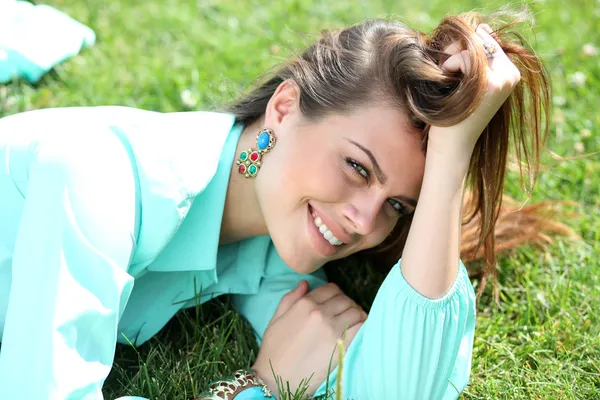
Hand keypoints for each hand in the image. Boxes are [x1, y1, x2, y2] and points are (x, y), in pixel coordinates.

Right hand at [252, 281, 366, 396]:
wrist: (276, 378)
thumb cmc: (274, 349)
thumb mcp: (276, 318)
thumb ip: (291, 298)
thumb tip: (305, 283)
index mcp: (304, 304)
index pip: (331, 289)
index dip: (335, 293)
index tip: (334, 302)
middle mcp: (320, 313)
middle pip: (345, 299)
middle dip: (346, 303)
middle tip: (343, 313)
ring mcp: (332, 328)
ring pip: (355, 311)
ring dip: (355, 314)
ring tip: (351, 322)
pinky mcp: (342, 345)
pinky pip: (361, 326)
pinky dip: (362, 325)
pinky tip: (356, 330)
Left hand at [429, 24, 520, 152]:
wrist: (452, 146)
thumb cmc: (454, 117)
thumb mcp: (468, 84)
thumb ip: (477, 59)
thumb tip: (481, 27)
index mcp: (510, 73)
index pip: (485, 40)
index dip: (463, 47)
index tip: (450, 68)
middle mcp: (511, 75)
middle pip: (479, 39)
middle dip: (456, 49)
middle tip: (445, 70)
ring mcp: (502, 79)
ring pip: (472, 45)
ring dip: (451, 57)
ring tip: (445, 77)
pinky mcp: (489, 84)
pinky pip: (466, 56)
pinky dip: (450, 65)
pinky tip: (447, 80)